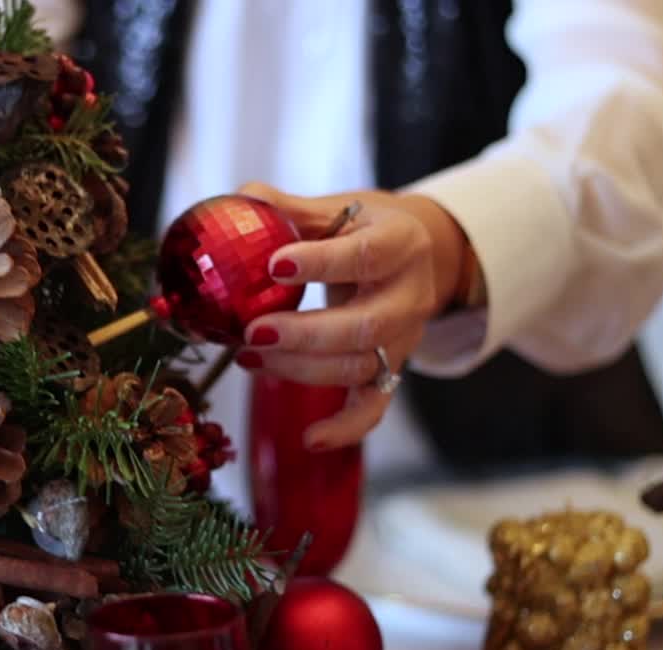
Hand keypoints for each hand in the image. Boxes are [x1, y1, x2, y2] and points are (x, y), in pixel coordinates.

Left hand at [235, 182, 471, 450]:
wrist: (421, 256)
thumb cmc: (367, 229)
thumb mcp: (340, 208)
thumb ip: (291, 209)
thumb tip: (241, 198)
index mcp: (401, 243)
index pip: (365, 255)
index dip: (321, 263)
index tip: (274, 264)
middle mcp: (409, 296)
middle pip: (365, 326)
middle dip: (305, 334)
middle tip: (252, 331)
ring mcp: (404, 339)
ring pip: (359, 367)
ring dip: (300, 370)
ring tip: (247, 356)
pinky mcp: (392, 370)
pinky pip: (375, 408)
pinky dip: (346, 428)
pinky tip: (310, 439)